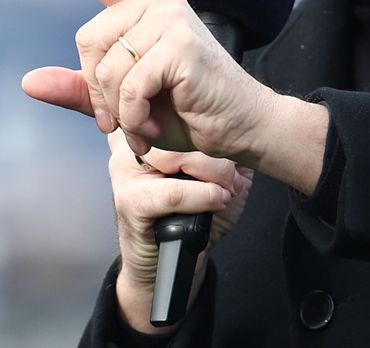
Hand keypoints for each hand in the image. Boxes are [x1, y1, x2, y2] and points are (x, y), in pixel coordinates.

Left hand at [23, 0, 328, 192]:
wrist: (237, 127)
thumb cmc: (182, 110)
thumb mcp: (122, 102)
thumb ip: (82, 89)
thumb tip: (28, 82)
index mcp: (144, 7)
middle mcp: (159, 1)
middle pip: (88, 41)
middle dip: (99, 90)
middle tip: (123, 115)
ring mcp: (172, 18)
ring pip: (108, 69)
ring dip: (119, 110)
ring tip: (144, 122)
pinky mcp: (181, 43)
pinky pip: (131, 86)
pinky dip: (134, 117)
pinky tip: (152, 125)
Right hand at [107, 130, 252, 333]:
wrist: (173, 260)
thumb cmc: (194, 215)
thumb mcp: (218, 174)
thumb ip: (225, 148)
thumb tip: (243, 129)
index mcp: (150, 128)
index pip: (180, 110)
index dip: (214, 128)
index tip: (235, 147)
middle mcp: (132, 143)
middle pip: (181, 132)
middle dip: (218, 157)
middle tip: (235, 178)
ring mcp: (126, 170)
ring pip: (176, 156)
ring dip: (213, 175)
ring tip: (227, 189)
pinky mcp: (129, 200)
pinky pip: (172, 192)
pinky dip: (201, 197)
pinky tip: (216, 200)